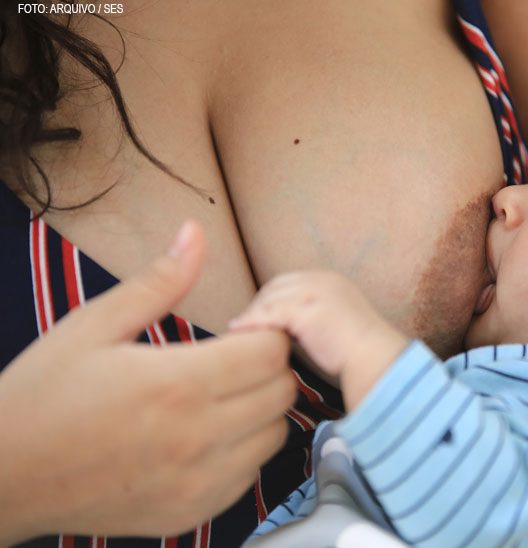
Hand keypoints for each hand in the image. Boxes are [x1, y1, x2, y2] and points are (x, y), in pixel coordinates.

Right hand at [0, 222, 295, 542]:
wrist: (3, 476)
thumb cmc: (44, 394)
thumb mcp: (93, 325)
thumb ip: (158, 281)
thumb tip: (196, 233)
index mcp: (178, 384)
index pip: (272, 352)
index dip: (266, 334)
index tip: (242, 332)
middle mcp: (197, 437)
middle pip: (283, 393)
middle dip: (268, 367)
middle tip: (235, 359)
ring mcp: (197, 483)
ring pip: (274, 436)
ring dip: (260, 410)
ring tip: (221, 396)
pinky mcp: (191, 512)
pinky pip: (249, 476)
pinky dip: (242, 452)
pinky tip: (207, 436)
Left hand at [229, 271, 408, 408]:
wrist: (374, 358)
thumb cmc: (358, 351)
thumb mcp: (338, 321)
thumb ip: (316, 317)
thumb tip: (289, 328)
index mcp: (332, 280)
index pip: (289, 281)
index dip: (270, 297)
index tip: (258, 314)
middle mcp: (323, 280)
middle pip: (276, 285)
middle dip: (258, 303)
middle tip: (243, 323)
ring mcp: (314, 293)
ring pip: (270, 298)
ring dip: (252, 314)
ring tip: (238, 329)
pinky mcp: (305, 311)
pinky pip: (269, 314)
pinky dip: (252, 323)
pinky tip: (240, 332)